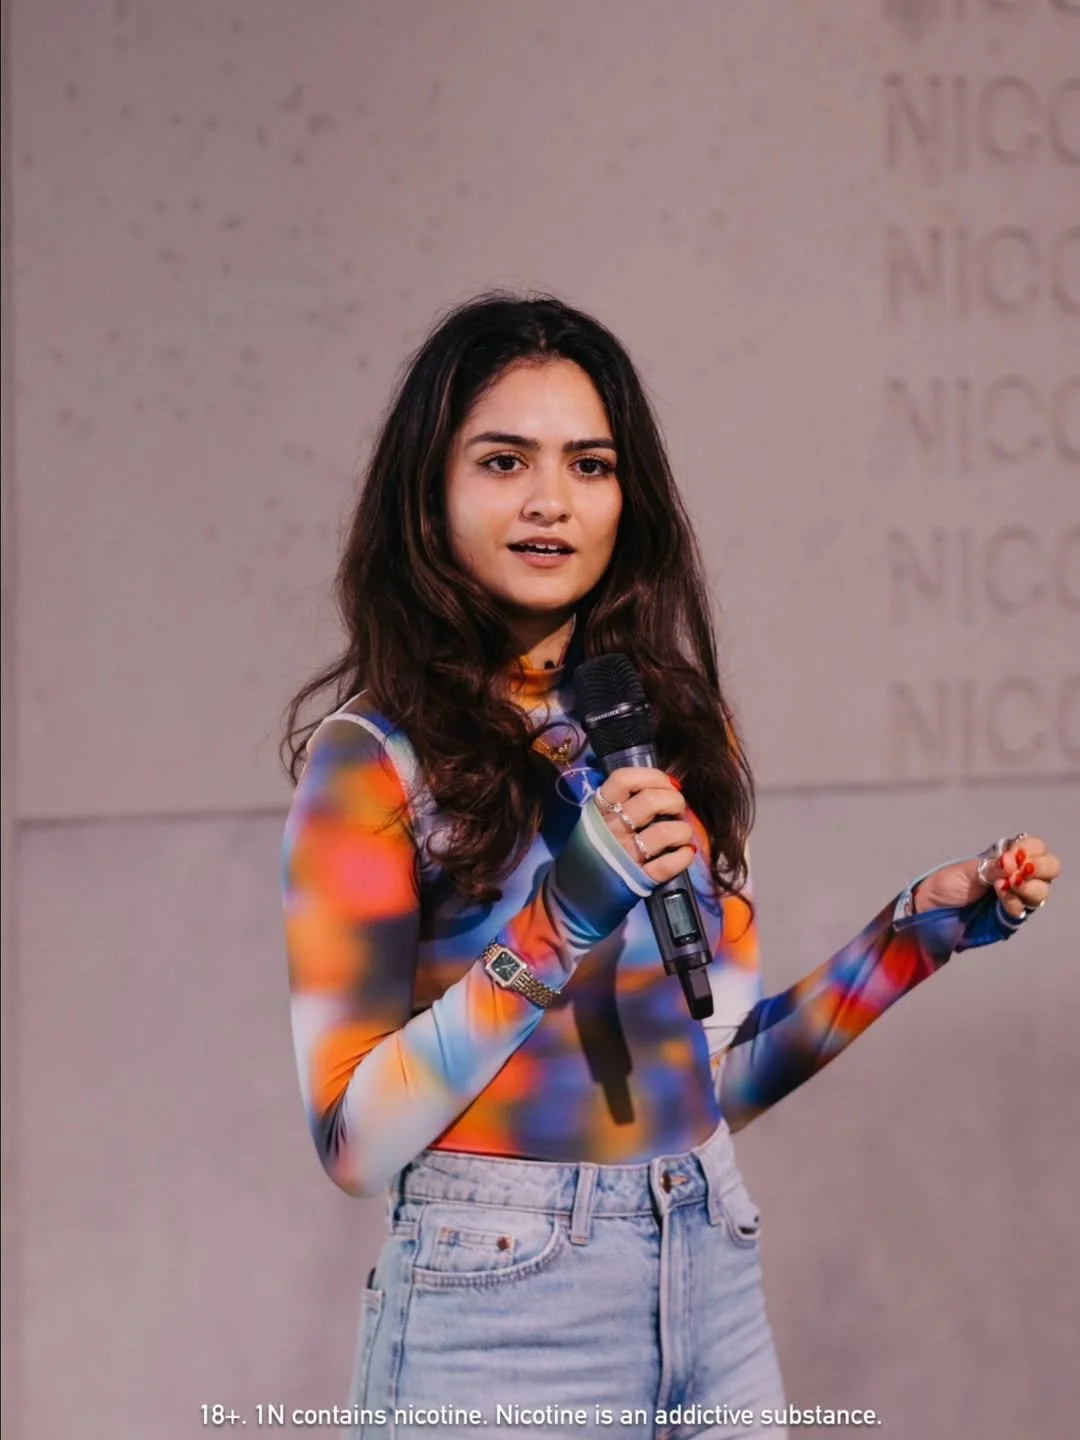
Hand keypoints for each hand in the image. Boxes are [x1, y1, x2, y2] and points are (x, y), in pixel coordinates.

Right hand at [592, 767, 695, 883]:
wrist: (576, 891)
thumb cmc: (597, 846)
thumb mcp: (600, 817)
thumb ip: (625, 800)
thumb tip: (669, 785)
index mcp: (600, 809)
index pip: (624, 779)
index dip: (652, 776)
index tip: (666, 784)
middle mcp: (611, 829)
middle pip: (650, 801)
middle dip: (674, 800)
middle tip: (676, 809)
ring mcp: (625, 855)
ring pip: (663, 832)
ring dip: (682, 829)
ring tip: (681, 833)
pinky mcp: (639, 879)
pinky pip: (668, 865)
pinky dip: (683, 856)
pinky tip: (685, 852)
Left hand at [913, 835, 1061, 919]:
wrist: (931, 908)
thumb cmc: (947, 883)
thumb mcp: (967, 870)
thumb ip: (991, 867)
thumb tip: (1012, 861)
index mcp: (1008, 857)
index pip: (1036, 847)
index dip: (1030, 849)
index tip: (1012, 855)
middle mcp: (1018, 875)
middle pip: (1050, 868)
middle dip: (1040, 868)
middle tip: (1019, 871)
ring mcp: (1017, 896)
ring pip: (1041, 891)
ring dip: (1028, 886)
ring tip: (1004, 884)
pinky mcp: (1010, 917)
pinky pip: (1023, 910)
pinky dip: (1014, 902)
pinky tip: (1000, 896)